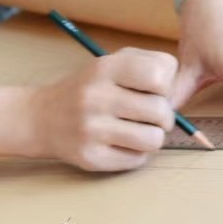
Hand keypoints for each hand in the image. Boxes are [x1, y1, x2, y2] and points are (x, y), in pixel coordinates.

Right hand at [28, 48, 176, 171]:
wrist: (42, 118)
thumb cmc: (88, 88)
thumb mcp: (111, 63)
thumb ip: (148, 65)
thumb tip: (180, 88)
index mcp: (105, 68)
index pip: (161, 74)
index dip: (165, 84)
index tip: (152, 89)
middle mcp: (97, 97)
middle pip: (162, 111)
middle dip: (163, 116)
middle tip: (149, 115)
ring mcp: (92, 129)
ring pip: (154, 140)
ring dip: (152, 137)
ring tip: (138, 130)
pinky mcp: (91, 157)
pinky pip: (138, 160)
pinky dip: (136, 154)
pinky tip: (121, 143)